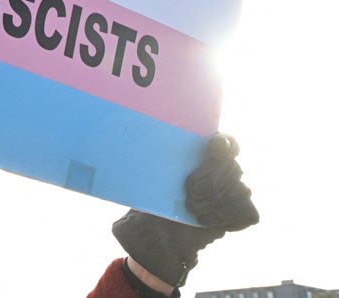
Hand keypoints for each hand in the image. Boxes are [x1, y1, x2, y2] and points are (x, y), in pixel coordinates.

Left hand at [113, 134, 258, 286]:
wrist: (159, 236)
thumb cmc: (153, 202)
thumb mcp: (148, 181)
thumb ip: (152, 163)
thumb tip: (136, 143)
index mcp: (203, 157)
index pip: (227, 143)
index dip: (224, 144)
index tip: (212, 148)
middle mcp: (224, 172)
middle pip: (232, 167)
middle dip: (209, 180)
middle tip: (190, 194)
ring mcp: (237, 192)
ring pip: (239, 189)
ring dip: (212, 202)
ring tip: (192, 209)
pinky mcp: (242, 214)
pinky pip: (243, 211)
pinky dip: (222, 216)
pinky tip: (204, 220)